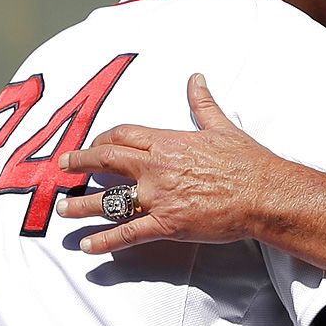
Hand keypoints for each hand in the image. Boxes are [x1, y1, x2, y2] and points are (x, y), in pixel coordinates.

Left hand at [55, 74, 282, 252]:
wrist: (263, 194)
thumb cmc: (247, 162)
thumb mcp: (222, 127)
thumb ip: (203, 104)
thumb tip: (196, 79)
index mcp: (167, 142)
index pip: (123, 135)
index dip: (103, 139)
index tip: (92, 144)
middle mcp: (156, 168)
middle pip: (106, 161)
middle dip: (79, 163)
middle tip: (62, 168)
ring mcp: (159, 197)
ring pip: (110, 200)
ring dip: (82, 205)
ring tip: (64, 209)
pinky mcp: (167, 225)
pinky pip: (128, 234)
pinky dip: (104, 242)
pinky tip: (86, 246)